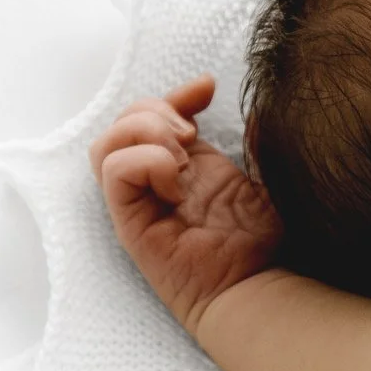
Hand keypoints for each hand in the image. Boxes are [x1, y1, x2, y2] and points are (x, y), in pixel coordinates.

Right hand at [89, 75, 282, 338]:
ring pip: (106, 146)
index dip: (175, 94)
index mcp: (186, 165)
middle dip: (154, 110)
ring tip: (180, 153)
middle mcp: (156, 181)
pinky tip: (177, 181)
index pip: (155, 115)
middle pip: (122, 123)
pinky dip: (143, 163)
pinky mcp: (132, 223)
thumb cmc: (265, 239)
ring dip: (142, 134)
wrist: (262, 283)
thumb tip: (257, 107)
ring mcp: (140, 202)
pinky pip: (114, 174)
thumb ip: (257, 142)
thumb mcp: (264, 177)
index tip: (208, 87)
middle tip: (191, 132)